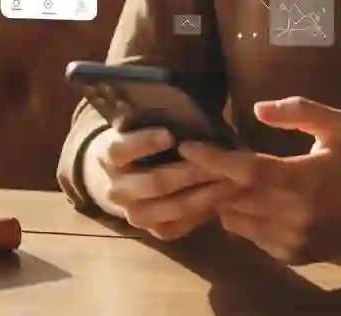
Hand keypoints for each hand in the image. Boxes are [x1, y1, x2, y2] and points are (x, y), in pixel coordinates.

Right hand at [83, 126, 242, 240]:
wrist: (121, 177)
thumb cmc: (140, 138)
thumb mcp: (137, 122)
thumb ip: (152, 116)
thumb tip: (180, 109)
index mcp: (110, 156)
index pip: (122, 150)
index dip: (146, 142)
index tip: (170, 135)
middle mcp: (117, 189)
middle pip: (154, 183)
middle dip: (190, 172)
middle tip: (218, 163)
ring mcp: (133, 214)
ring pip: (171, 209)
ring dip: (203, 195)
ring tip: (230, 182)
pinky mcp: (151, 230)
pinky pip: (179, 226)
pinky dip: (202, 214)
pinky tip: (223, 200)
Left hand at [178, 97, 340, 262]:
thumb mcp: (336, 124)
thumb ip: (298, 111)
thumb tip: (258, 108)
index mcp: (301, 179)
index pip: (246, 170)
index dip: (213, 160)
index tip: (187, 147)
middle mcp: (291, 214)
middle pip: (233, 198)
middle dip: (209, 180)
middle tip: (192, 161)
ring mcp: (289, 240)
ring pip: (235, 220)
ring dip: (224, 199)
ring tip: (220, 178)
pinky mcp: (290, 255)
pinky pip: (250, 236)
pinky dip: (242, 217)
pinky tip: (248, 199)